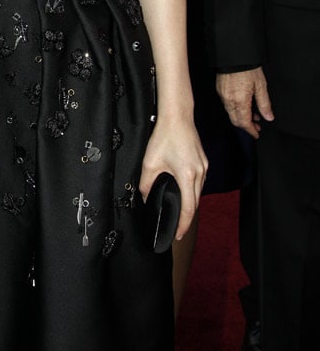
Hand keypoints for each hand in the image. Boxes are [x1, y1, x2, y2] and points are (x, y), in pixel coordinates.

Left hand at [140, 117, 207, 243]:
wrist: (177, 116)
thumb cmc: (165, 136)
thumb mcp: (150, 162)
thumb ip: (146, 184)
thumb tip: (145, 197)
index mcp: (187, 176)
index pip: (189, 208)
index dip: (183, 225)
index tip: (178, 234)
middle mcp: (200, 173)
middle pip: (195, 202)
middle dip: (187, 216)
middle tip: (177, 227)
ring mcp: (204, 166)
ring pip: (198, 192)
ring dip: (190, 203)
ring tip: (180, 211)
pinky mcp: (203, 161)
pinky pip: (199, 182)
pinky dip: (192, 190)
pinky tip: (184, 191)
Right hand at [216, 67, 272, 137]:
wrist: (234, 55)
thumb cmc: (247, 68)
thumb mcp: (261, 86)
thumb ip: (264, 104)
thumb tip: (268, 117)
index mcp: (240, 101)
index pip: (244, 122)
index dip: (251, 130)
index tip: (256, 134)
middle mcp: (229, 100)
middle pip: (236, 120)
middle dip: (246, 126)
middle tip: (256, 127)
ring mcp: (223, 95)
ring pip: (231, 113)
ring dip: (241, 117)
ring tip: (253, 115)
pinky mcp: (220, 90)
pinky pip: (227, 105)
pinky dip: (236, 109)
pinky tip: (244, 105)